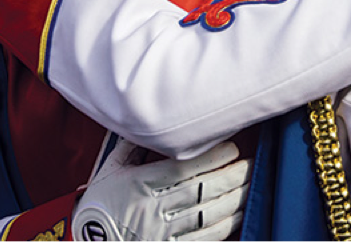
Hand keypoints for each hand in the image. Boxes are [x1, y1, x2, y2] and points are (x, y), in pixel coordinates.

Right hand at [73, 140, 250, 241]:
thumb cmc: (101, 203)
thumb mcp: (111, 170)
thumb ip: (133, 146)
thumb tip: (152, 121)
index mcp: (140, 185)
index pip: (182, 169)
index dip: (210, 158)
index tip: (231, 148)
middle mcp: (153, 209)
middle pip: (200, 191)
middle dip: (229, 177)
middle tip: (249, 164)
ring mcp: (162, 233)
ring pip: (206, 215)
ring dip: (232, 200)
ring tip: (248, 185)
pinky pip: (203, 239)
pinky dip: (224, 226)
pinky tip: (237, 213)